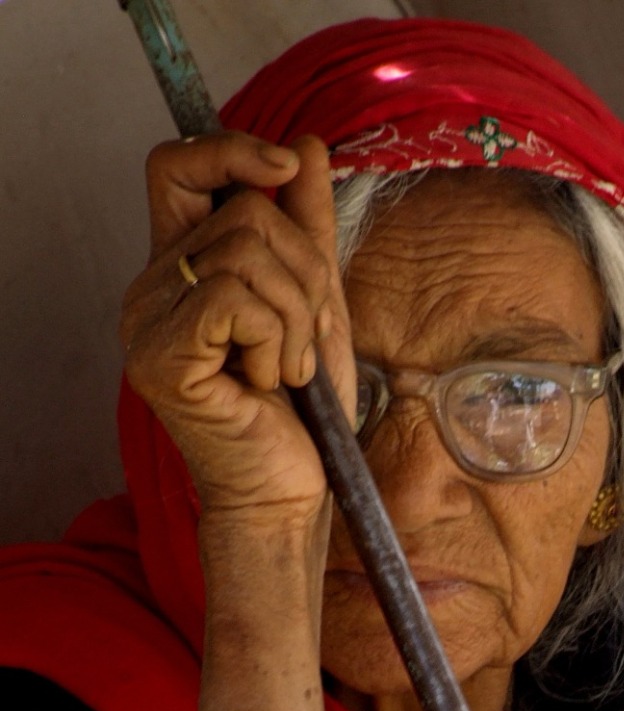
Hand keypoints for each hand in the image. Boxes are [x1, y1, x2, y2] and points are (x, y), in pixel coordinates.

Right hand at [120, 132, 355, 525]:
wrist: (291, 491)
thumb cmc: (303, 413)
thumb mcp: (316, 303)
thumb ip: (308, 228)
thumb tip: (306, 146)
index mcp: (179, 270)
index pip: (177, 167)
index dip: (231, 151)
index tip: (286, 169)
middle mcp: (150, 290)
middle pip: (242, 213)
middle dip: (305, 271)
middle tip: (306, 336)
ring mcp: (146, 325)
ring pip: (246, 254)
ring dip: (297, 314)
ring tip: (291, 368)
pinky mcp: (160, 358)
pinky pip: (234, 300)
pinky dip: (276, 340)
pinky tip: (270, 383)